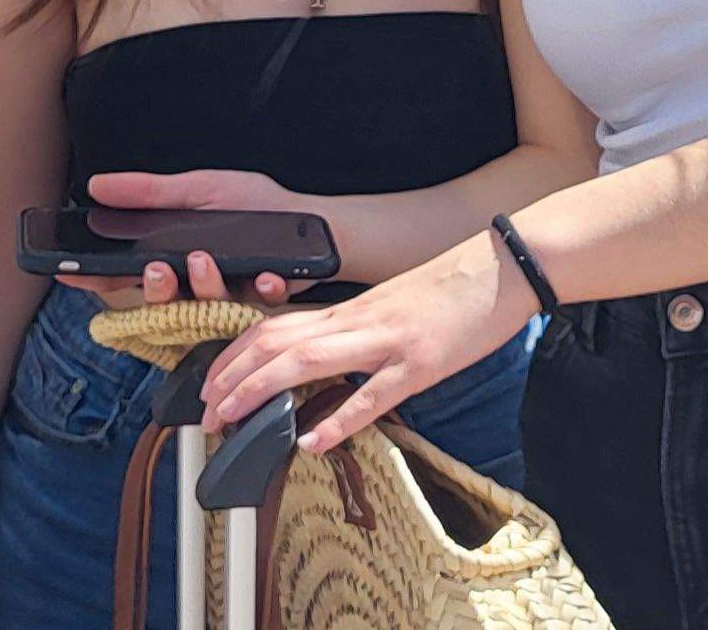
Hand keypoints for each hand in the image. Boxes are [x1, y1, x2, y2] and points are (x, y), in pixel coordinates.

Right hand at [62, 173, 318, 304]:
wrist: (316, 221)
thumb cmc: (259, 205)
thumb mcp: (201, 187)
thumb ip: (152, 192)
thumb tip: (98, 186)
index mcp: (176, 255)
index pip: (126, 271)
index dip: (97, 275)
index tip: (70, 272)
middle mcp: (197, 283)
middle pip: (161, 300)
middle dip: (155, 289)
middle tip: (157, 268)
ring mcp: (230, 297)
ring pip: (204, 307)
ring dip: (203, 286)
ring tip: (204, 260)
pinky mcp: (263, 304)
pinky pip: (258, 306)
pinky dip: (260, 290)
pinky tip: (265, 277)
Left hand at [197, 230, 533, 454]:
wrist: (501, 266)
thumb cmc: (449, 291)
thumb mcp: (389, 308)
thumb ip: (354, 333)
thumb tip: (323, 365)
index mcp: (349, 311)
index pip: (273, 326)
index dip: (234, 355)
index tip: (211, 385)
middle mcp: (357, 322)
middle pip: (276, 342)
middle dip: (232, 377)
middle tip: (206, 412)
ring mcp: (387, 341)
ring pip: (309, 361)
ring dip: (262, 390)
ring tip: (233, 420)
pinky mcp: (420, 363)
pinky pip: (372, 394)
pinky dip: (338, 420)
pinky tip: (313, 443)